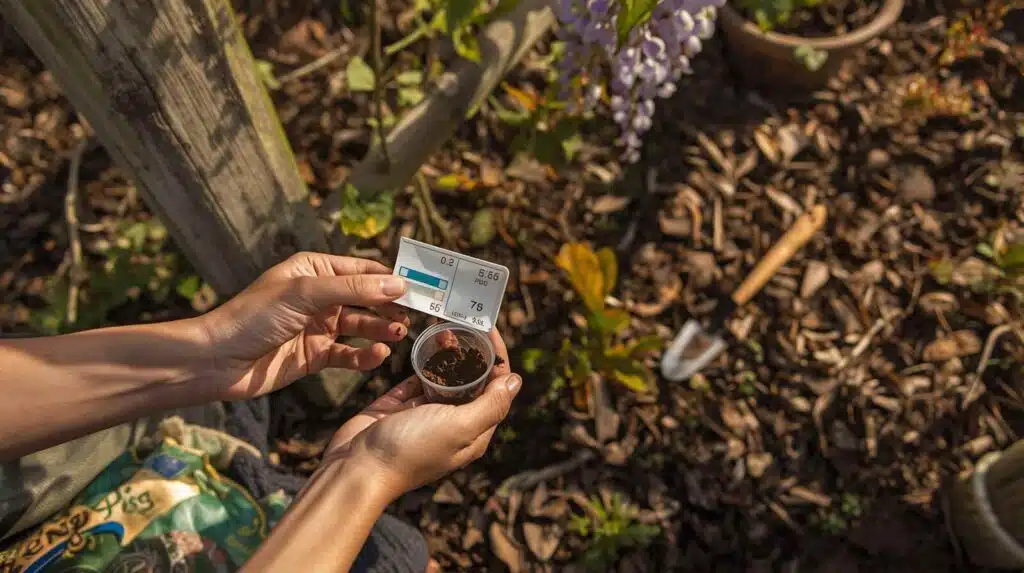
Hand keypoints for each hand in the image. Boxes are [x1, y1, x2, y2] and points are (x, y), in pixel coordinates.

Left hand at [197, 252, 410, 399]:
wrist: (218, 361)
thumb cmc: (253, 317)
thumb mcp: (306, 294)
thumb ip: (354, 289)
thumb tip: (398, 283)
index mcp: (315, 270)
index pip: (364, 270)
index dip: (391, 278)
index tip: (421, 288)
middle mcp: (320, 296)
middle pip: (368, 298)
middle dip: (392, 306)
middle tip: (417, 315)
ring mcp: (319, 326)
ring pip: (363, 325)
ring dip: (382, 329)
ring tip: (399, 334)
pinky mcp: (316, 355)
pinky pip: (350, 353)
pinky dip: (366, 355)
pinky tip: (377, 355)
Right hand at [325, 328, 521, 497]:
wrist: (356, 469)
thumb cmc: (410, 451)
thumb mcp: (459, 427)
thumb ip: (490, 405)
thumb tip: (516, 382)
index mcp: (473, 432)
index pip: (496, 390)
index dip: (496, 359)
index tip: (489, 329)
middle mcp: (452, 423)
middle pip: (471, 381)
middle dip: (471, 351)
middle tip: (464, 322)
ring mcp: (424, 415)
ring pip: (443, 377)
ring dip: (447, 353)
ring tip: (445, 325)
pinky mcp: (398, 407)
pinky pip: (416, 379)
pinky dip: (422, 360)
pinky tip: (425, 340)